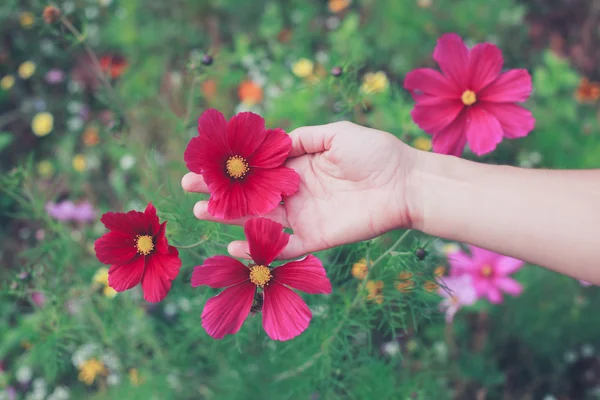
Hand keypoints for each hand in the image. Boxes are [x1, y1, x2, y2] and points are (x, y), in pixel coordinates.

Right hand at [181, 121, 418, 259]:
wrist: (405, 183)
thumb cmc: (375, 153)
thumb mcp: (335, 134)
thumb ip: (302, 138)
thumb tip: (273, 140)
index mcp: (298, 166)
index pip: (257, 169)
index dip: (232, 166)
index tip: (204, 162)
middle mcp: (295, 192)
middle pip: (250, 195)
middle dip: (220, 191)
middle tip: (188, 188)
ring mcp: (304, 216)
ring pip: (259, 220)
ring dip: (229, 218)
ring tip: (200, 212)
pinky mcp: (316, 238)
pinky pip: (283, 247)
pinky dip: (259, 248)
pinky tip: (233, 245)